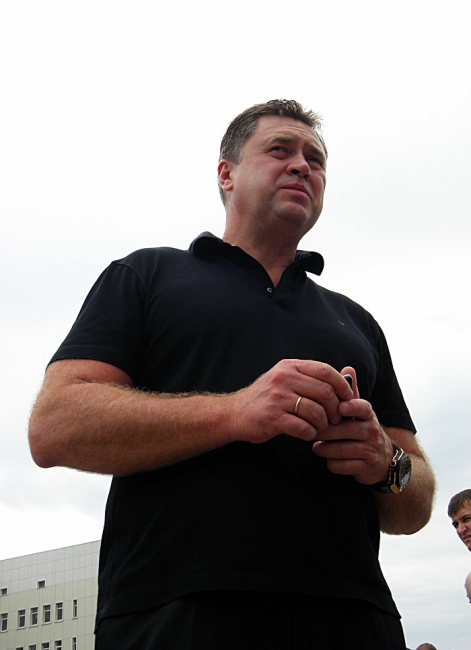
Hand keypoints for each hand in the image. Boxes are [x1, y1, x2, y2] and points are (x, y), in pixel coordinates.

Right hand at [227, 359, 353, 444]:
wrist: (235, 413)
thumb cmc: (266, 398)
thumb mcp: (285, 379)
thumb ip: (310, 378)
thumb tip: (346, 380)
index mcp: (289, 367)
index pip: (325, 370)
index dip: (342, 385)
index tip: (348, 398)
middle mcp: (283, 379)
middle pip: (325, 392)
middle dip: (336, 408)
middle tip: (336, 418)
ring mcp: (277, 398)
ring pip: (316, 411)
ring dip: (324, 424)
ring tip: (321, 428)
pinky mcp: (272, 418)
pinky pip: (303, 427)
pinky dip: (310, 433)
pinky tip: (307, 434)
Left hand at [311, 367, 393, 484]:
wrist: (382, 460)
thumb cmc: (362, 430)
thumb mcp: (359, 411)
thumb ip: (351, 391)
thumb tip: (348, 368)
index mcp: (368, 414)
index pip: (362, 407)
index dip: (351, 407)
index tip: (340, 408)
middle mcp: (372, 430)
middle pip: (344, 430)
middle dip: (324, 431)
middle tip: (313, 430)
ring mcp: (370, 450)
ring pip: (339, 449)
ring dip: (324, 448)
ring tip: (317, 445)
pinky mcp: (366, 467)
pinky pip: (340, 465)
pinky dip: (331, 463)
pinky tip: (328, 458)